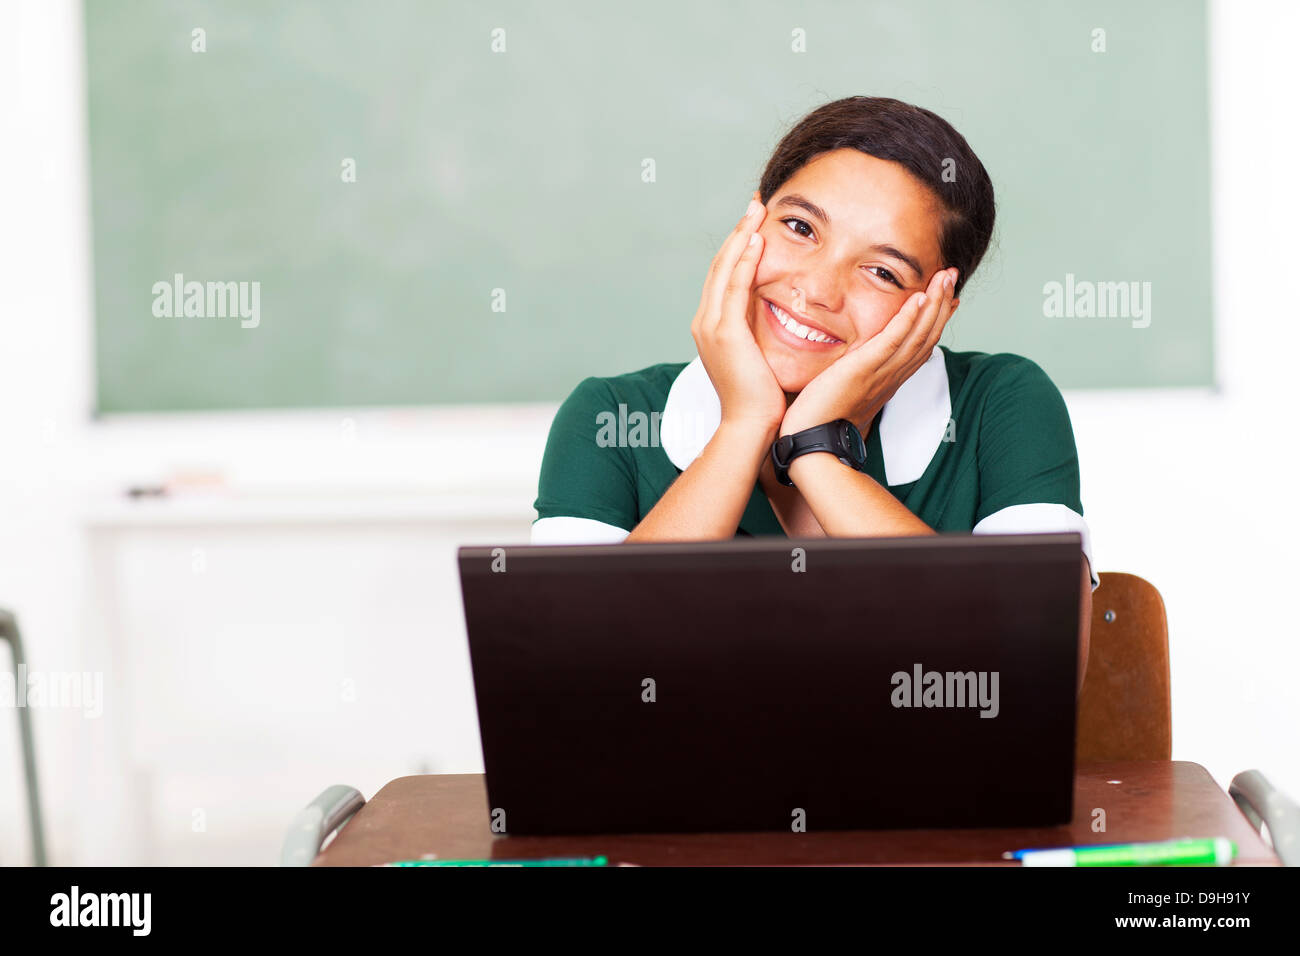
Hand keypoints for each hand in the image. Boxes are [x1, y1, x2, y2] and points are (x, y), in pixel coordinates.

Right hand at [691, 191, 786, 435]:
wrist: (752, 425)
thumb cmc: (761, 399)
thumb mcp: (758, 357)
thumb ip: (761, 333)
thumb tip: (783, 318)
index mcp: (713, 327)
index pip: (724, 277)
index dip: (738, 247)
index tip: (755, 224)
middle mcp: (706, 322)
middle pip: (720, 265)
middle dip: (738, 233)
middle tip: (755, 205)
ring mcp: (712, 326)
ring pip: (724, 269)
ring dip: (741, 236)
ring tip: (756, 211)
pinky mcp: (725, 332)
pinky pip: (734, 286)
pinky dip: (744, 260)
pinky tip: (756, 239)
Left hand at [781, 266, 958, 435]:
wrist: (811, 441)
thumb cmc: (821, 419)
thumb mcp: (846, 390)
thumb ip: (856, 374)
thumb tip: (854, 364)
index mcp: (889, 380)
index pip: (921, 346)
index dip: (937, 320)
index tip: (950, 298)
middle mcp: (891, 376)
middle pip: (927, 336)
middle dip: (942, 304)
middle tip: (953, 275)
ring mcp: (881, 373)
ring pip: (918, 335)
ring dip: (934, 303)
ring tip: (945, 277)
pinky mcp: (864, 370)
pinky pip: (892, 341)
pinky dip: (907, 319)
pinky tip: (918, 298)